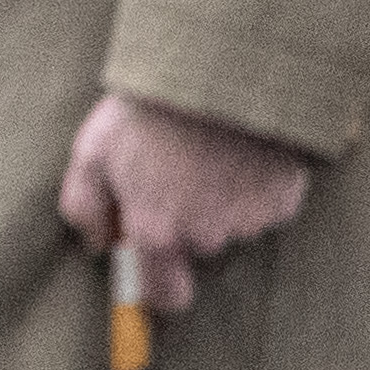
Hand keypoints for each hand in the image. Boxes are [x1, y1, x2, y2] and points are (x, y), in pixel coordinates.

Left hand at [58, 90, 315, 312]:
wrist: (217, 72)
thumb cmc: (145, 113)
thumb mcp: (91, 154)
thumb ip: (85, 210)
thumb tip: (98, 245)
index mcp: (158, 234)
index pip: (166, 297)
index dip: (158, 288)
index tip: (154, 271)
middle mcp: (207, 237)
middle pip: (196, 250)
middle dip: (185, 224)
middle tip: (172, 175)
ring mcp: (250, 220)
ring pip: (230, 226)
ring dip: (218, 201)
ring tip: (203, 153)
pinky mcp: (283, 200)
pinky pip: (263, 206)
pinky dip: (251, 187)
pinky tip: (236, 152)